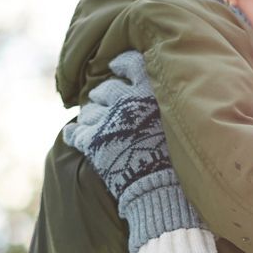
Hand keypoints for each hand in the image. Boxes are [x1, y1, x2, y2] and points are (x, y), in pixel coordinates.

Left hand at [63, 51, 203, 251]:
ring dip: (90, 116)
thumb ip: (168, 108)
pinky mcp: (92, 142)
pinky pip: (75, 133)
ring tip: (93, 122)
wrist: (162, 188)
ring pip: (89, 111)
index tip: (116, 66)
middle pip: (105, 89)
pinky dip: (74, 134)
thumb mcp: (180, 125)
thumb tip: (163, 101)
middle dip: (103, 94)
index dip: (122, 64)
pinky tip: (72, 135)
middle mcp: (124, 100)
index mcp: (148, 92)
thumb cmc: (179, 159)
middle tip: (103, 100)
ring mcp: (105, 121)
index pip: (132, 64)